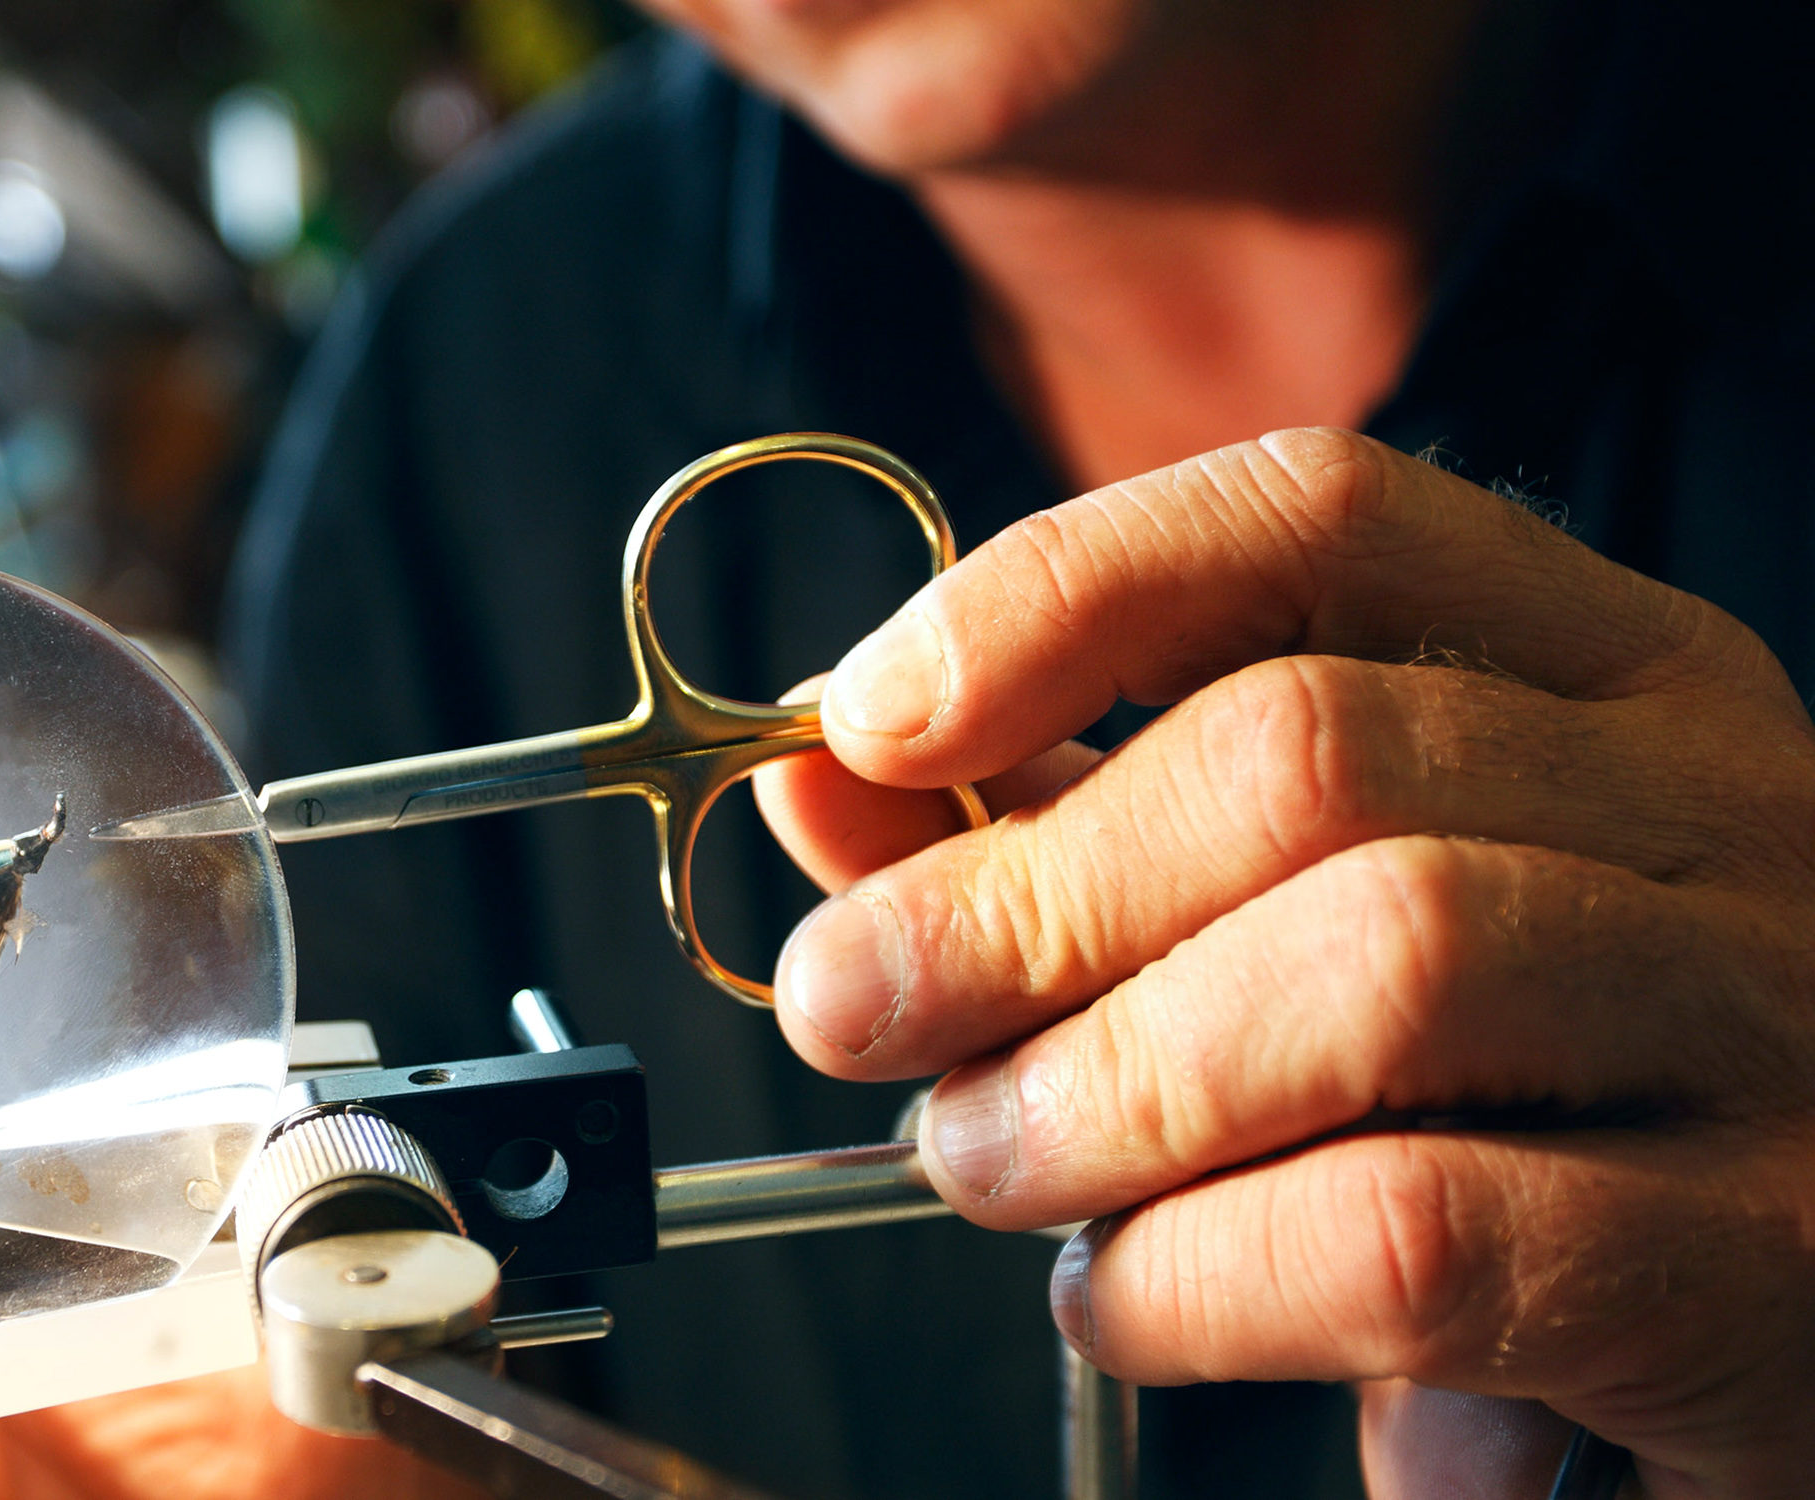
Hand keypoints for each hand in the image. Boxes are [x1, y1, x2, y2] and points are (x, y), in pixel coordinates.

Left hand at [753, 429, 1814, 1497]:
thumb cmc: (1527, 1116)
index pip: (1319, 520)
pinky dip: (1200, 1273)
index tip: (873, 719)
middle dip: (1022, 888)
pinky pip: (1416, 1233)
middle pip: (1308, 751)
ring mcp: (1768, 1021)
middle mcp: (1712, 807)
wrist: (1796, 1342)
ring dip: (1102, 1079)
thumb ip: (1080, 840)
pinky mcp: (1761, 1264)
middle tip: (858, 1005)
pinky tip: (1128, 1300)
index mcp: (1605, 676)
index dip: (1057, 591)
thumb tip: (820, 781)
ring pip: (1380, 961)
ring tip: (985, 1159)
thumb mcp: (1310, 929)